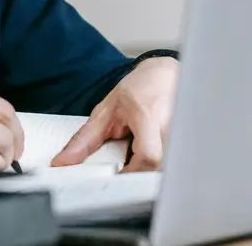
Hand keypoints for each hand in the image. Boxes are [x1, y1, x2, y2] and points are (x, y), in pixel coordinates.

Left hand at [51, 57, 178, 172]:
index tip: (117, 176)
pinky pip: (173, 165)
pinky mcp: (187, 142)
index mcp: (148, 117)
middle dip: (139, 174)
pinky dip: (158, 166)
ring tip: (138, 156)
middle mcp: (171, 126)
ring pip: (166, 169)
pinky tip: (149, 156)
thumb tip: (64, 161)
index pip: (149, 156)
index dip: (132, 173)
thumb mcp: (106, 111)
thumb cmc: (138, 89)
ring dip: (148, 170)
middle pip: (158, 168)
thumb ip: (85, 138)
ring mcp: (183, 135)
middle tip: (125, 168)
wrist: (164, 74)